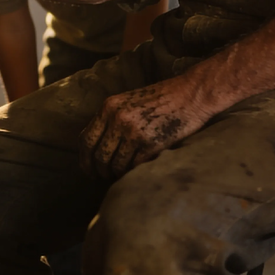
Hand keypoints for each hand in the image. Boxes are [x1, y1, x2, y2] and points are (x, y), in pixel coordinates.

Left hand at [79, 78, 212, 180]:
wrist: (190, 94)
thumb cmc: (161, 98)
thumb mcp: (128, 102)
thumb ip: (111, 119)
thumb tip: (97, 145)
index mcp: (109, 107)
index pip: (86, 139)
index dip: (84, 159)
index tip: (87, 170)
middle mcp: (118, 119)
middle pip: (99, 156)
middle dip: (98, 172)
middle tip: (102, 179)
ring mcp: (134, 132)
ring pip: (116, 164)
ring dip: (117, 175)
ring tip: (120, 177)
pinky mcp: (151, 144)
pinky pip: (135, 166)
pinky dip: (134, 173)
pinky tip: (135, 174)